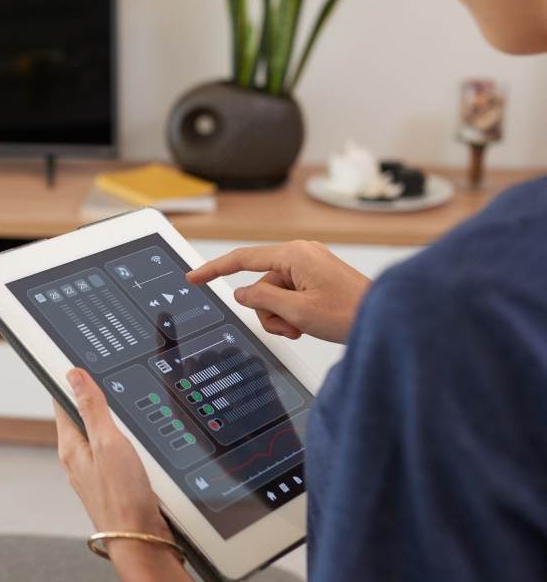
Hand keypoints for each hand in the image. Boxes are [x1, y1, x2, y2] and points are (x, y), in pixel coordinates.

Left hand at [55, 368, 170, 536]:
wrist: (142, 542)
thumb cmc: (123, 498)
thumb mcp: (108, 442)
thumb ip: (92, 407)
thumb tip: (74, 375)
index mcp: (71, 446)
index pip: (63, 401)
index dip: (70, 380)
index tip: (75, 363)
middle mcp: (78, 459)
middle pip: (82, 416)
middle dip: (93, 398)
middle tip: (104, 377)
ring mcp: (96, 472)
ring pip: (100, 434)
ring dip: (111, 420)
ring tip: (121, 403)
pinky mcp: (114, 482)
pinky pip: (115, 451)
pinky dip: (124, 440)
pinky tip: (137, 439)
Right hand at [187, 240, 370, 343]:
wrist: (388, 320)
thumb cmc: (353, 313)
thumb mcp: (298, 312)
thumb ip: (262, 300)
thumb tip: (242, 294)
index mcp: (295, 254)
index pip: (243, 259)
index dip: (214, 270)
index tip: (194, 277)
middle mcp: (301, 254)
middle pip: (260, 285)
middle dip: (268, 311)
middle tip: (290, 327)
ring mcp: (310, 265)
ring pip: (273, 294)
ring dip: (282, 316)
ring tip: (303, 327)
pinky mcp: (317, 278)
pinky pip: (289, 294)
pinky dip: (293, 312)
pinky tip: (309, 323)